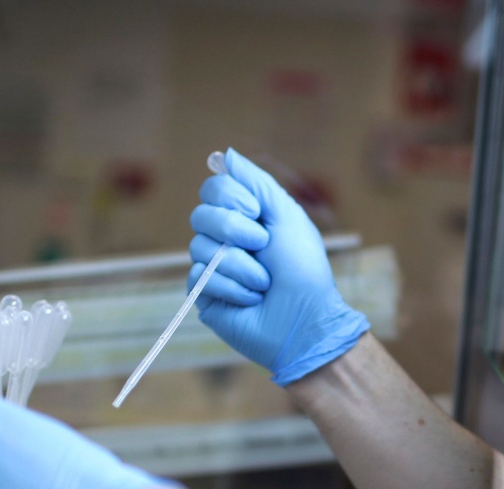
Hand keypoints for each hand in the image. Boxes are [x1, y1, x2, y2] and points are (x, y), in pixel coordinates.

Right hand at [190, 148, 368, 384]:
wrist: (305, 320)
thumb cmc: (304, 270)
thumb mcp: (287, 216)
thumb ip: (257, 183)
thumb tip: (226, 154)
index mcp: (247, 217)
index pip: (213, 189)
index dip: (230, 197)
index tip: (256, 213)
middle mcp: (226, 239)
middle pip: (200, 214)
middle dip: (234, 229)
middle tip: (262, 246)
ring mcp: (213, 267)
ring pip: (199, 247)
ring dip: (241, 265)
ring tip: (264, 282)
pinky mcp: (205, 295)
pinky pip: (199, 277)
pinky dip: (232, 286)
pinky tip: (251, 299)